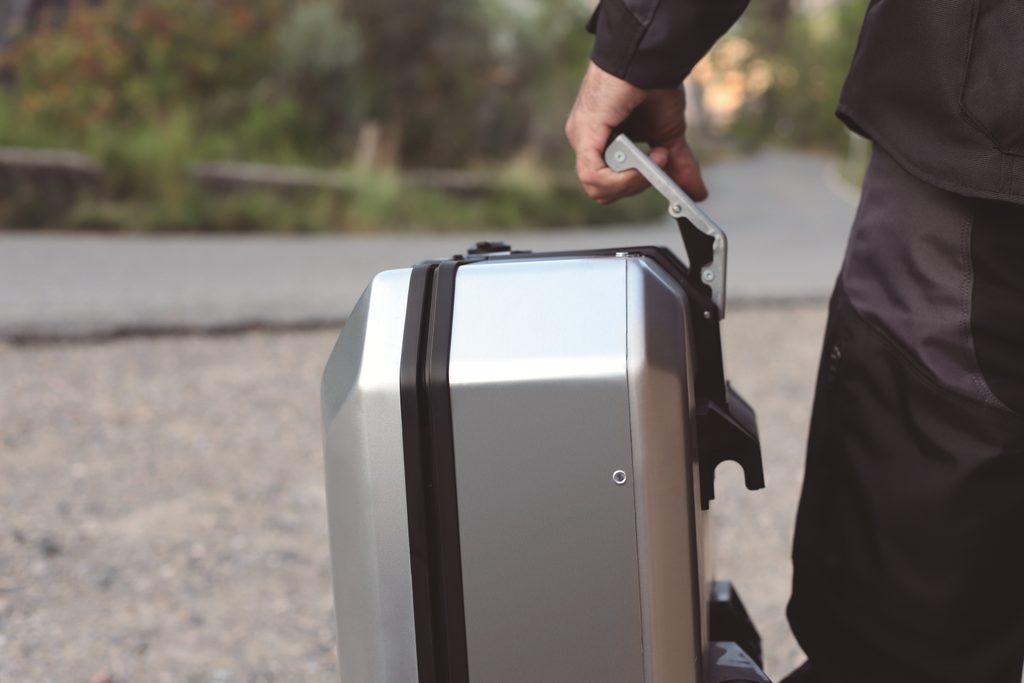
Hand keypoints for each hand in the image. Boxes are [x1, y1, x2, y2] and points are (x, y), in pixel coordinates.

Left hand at [565, 61, 707, 203]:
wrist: (652, 59)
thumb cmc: (655, 87)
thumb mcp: (670, 136)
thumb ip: (678, 166)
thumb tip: (697, 193)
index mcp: (601, 143)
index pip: (609, 186)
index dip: (636, 187)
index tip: (664, 177)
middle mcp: (586, 141)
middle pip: (603, 191)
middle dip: (637, 184)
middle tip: (661, 160)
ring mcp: (582, 137)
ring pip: (597, 188)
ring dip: (635, 180)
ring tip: (658, 155)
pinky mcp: (585, 133)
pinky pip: (593, 176)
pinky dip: (622, 179)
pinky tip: (645, 162)